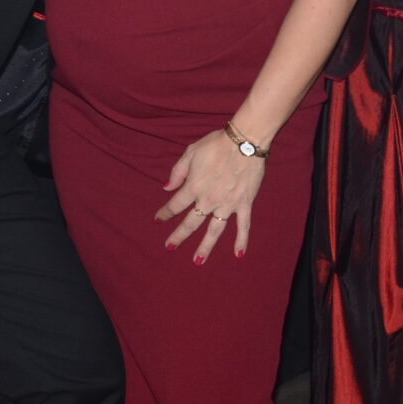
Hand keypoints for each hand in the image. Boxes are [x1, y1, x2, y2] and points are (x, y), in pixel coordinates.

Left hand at [156, 129, 267, 264]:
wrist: (245, 141)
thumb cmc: (216, 144)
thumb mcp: (191, 152)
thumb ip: (178, 172)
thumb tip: (166, 187)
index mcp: (194, 187)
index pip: (175, 205)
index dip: (165, 213)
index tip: (158, 219)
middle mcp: (208, 200)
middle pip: (191, 223)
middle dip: (178, 236)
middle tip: (169, 247)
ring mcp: (227, 204)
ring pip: (214, 231)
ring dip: (205, 247)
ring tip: (197, 261)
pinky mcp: (244, 204)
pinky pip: (243, 226)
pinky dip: (241, 240)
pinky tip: (238, 254)